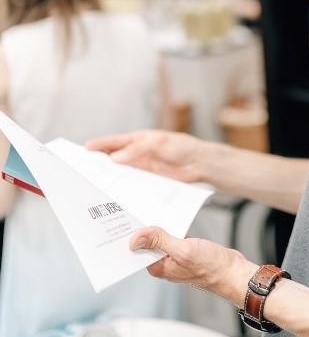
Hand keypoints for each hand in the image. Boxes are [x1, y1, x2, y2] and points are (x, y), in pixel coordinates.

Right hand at [86, 129, 207, 182]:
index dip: (97, 145)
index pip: (112, 142)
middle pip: (111, 159)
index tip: (83, 150)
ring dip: (107, 179)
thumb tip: (115, 158)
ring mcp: (140, 168)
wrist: (199, 163)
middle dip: (97, 164)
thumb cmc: (181, 146)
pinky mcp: (146, 181)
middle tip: (82, 172)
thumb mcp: (158, 143)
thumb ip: (137, 149)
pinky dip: (121, 189)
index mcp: (136, 140)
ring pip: (118, 174)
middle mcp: (134, 154)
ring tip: (92, 187)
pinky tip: (113, 196)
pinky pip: (129, 184)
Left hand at [130, 226, 258, 306]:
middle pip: (149, 243)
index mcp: (158, 267)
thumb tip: (136, 238)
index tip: (135, 220)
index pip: (139, 249)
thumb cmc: (212, 266)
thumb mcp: (184, 250)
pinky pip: (174, 239)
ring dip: (164, 229)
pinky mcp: (185, 253)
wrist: (233, 272)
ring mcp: (175, 259)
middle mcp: (164, 264)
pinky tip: (178, 225)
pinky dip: (175, 231)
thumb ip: (160, 242)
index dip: (136, 234)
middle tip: (151, 214)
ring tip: (166, 219)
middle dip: (150, 230)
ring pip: (162, 240)